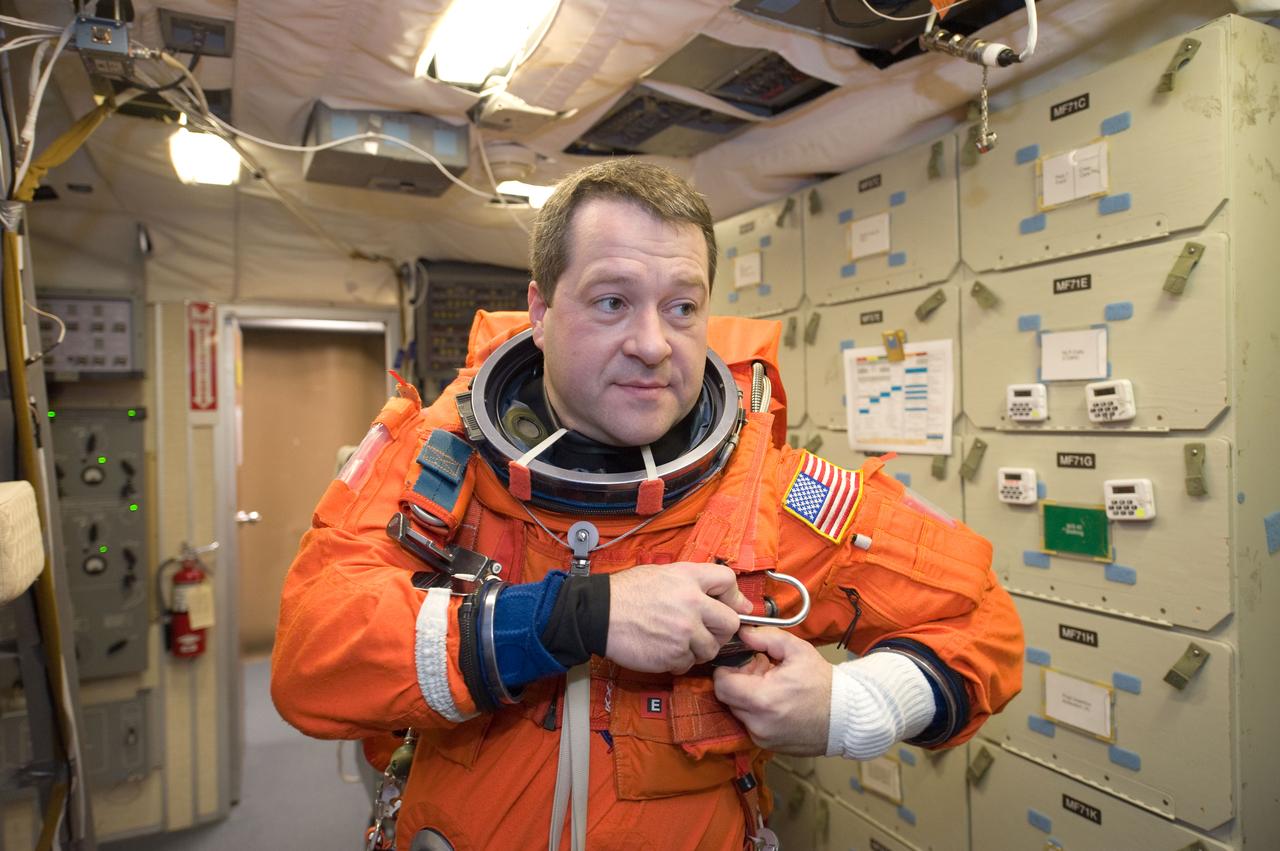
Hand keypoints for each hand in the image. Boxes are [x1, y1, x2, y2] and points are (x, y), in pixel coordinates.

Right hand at [606, 562, 751, 673]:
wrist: (598, 613)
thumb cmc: (626, 593)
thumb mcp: (663, 573)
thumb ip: (694, 582)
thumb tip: (724, 596)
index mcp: (689, 578)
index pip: (729, 581)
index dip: (732, 596)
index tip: (729, 606)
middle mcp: (692, 604)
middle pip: (730, 623)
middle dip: (720, 630)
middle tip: (704, 631)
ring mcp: (684, 632)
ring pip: (711, 649)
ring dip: (699, 649)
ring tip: (678, 641)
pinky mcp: (673, 655)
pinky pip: (689, 663)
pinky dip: (680, 661)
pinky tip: (664, 650)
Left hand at [713, 627, 831, 755]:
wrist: (846, 717)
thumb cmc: (823, 683)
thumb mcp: (797, 650)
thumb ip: (766, 637)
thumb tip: (743, 633)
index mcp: (763, 699)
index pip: (722, 684)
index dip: (727, 669)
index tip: (743, 662)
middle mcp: (758, 723)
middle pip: (727, 698)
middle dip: (737, 681)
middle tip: (759, 671)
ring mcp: (762, 737)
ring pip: (737, 712)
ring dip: (746, 696)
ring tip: (770, 685)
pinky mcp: (767, 746)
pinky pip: (750, 724)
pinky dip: (756, 712)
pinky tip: (775, 702)